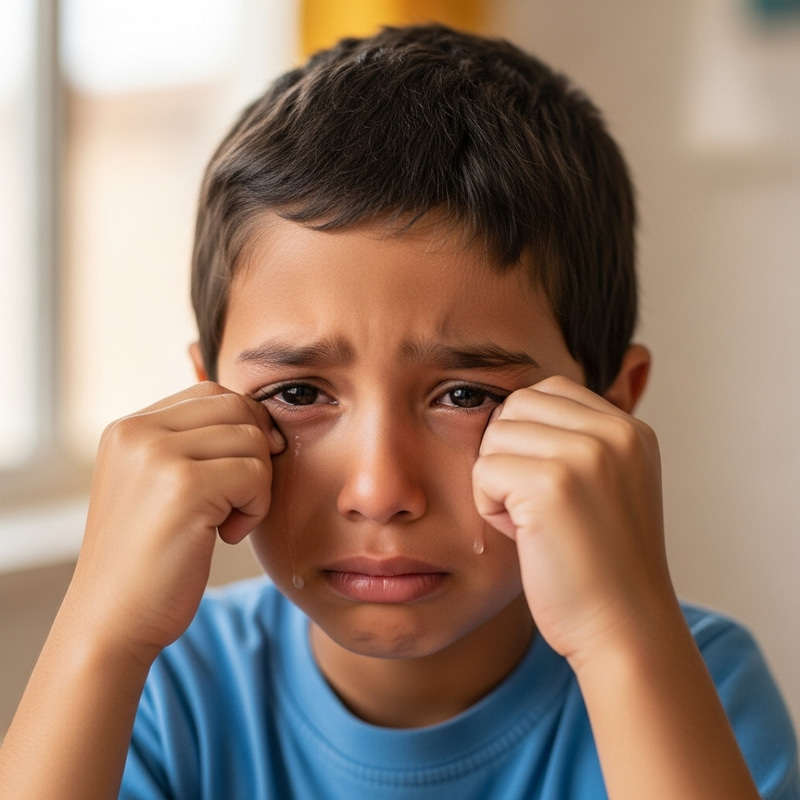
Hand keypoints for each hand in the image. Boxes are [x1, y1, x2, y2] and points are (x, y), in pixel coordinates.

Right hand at [70, 382, 284, 662]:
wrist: (112, 620)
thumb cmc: (149, 558)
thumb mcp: (157, 486)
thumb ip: (193, 445)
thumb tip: (264, 417)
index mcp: (128, 428)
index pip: (212, 394)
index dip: (244, 426)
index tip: (244, 470)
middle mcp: (137, 432)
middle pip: (238, 408)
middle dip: (255, 452)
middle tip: (238, 498)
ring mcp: (158, 455)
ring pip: (252, 439)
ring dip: (257, 484)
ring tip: (226, 520)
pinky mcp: (184, 486)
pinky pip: (255, 474)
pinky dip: (256, 508)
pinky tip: (225, 535)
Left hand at [473, 375, 672, 667]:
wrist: (625, 631)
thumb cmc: (601, 565)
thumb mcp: (607, 485)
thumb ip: (575, 441)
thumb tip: (506, 408)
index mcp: (630, 429)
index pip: (548, 390)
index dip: (528, 436)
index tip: (547, 486)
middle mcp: (615, 432)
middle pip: (516, 405)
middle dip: (510, 453)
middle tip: (537, 505)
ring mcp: (587, 454)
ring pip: (495, 434)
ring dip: (499, 480)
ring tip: (535, 521)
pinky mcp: (553, 483)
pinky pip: (483, 470)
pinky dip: (490, 506)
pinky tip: (526, 536)